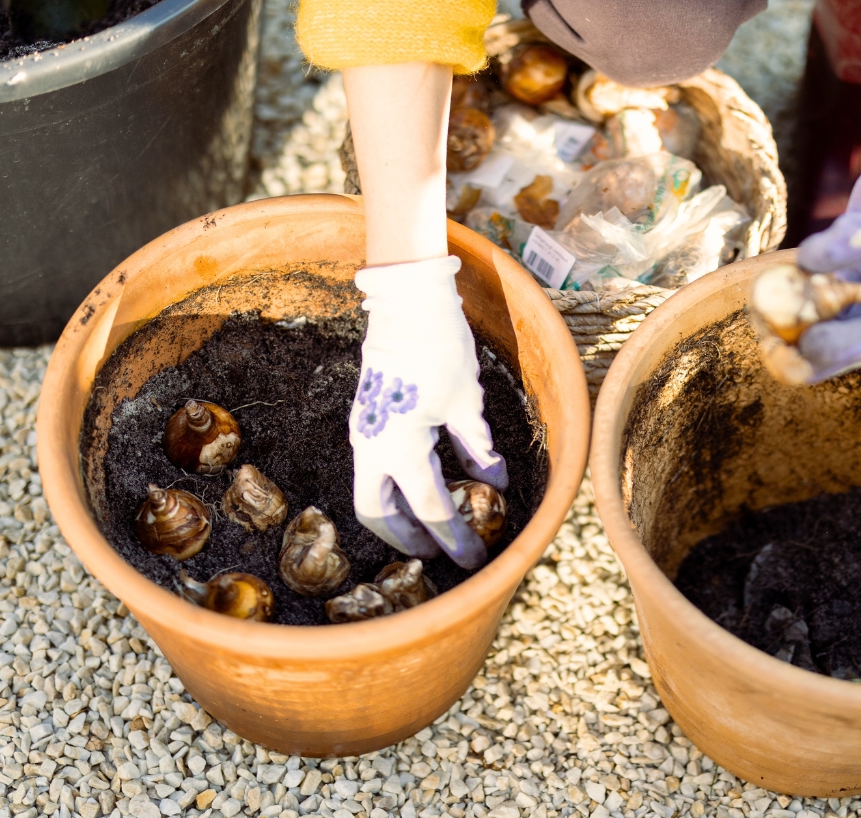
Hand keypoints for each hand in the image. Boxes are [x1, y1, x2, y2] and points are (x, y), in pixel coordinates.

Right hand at [350, 256, 507, 570]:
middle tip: (440, 550)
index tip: (475, 559)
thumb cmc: (439, 348)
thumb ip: (477, 447)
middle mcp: (372, 446)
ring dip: (400, 513)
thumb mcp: (466, 402)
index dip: (455, 539)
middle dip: (407, 538)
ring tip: (434, 525)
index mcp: (399, 448)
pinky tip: (430, 483)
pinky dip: (400, 483)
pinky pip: (378, 465)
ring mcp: (365, 432)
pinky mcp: (369, 418)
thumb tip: (495, 482)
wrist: (407, 301)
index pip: (430, 508)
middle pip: (378, 514)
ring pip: (373, 491)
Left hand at [792, 97, 860, 381]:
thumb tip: (806, 262)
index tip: (804, 349)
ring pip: (835, 325)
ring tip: (761, 331)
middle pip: (852, 342)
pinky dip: (800, 302)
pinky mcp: (859, 279)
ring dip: (800, 329)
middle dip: (812, 350)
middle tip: (771, 353)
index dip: (840, 348)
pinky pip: (825, 300)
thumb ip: (855, 239)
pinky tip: (767, 306)